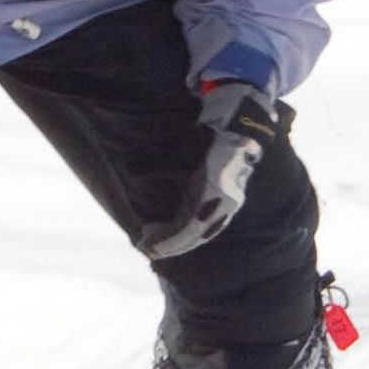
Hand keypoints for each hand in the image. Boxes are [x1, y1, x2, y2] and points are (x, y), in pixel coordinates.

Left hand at [141, 80, 284, 258]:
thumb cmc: (209, 136)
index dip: (165, 242)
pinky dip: (190, 226)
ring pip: (202, 229)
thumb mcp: (178, 149)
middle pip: (194, 236)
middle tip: (146, 245)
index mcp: (211, 200)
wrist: (240, 122)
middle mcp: (222, 207)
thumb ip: (153, 161)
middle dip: (170, 243)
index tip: (146, 246)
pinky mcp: (227, 196)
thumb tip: (128, 168)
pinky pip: (208, 220)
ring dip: (181, 236)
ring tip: (158, 236)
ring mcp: (227, 202)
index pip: (186, 232)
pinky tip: (177, 222)